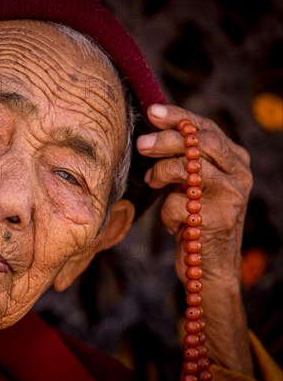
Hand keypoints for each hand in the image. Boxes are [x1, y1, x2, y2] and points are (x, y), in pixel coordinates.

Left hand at [137, 104, 253, 374]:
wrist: (208, 269)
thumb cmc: (193, 221)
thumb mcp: (189, 184)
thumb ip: (182, 158)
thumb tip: (151, 128)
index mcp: (235, 161)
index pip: (205, 128)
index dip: (177, 116)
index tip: (150, 111)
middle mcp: (240, 174)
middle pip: (199, 142)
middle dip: (164, 140)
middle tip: (141, 144)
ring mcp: (232, 196)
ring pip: (189, 167)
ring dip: (161, 173)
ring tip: (153, 183)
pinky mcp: (218, 219)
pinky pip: (178, 202)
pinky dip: (166, 212)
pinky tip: (172, 224)